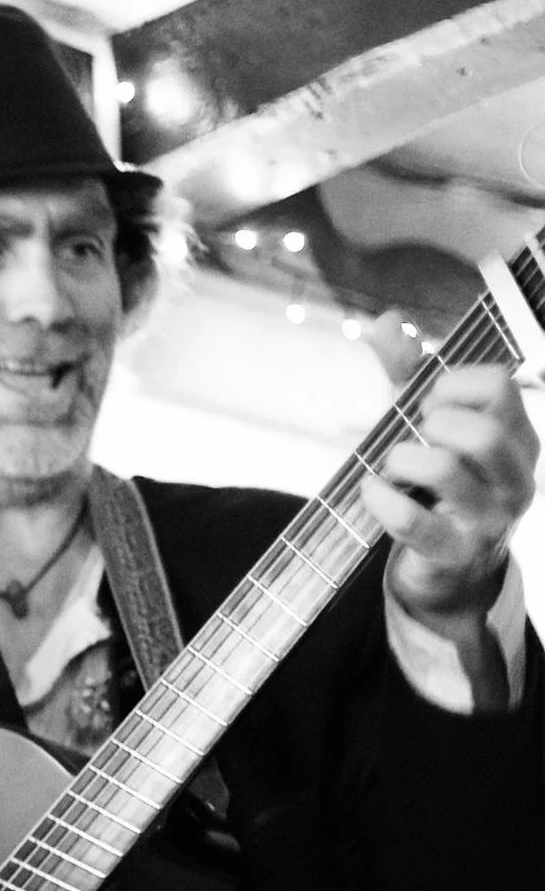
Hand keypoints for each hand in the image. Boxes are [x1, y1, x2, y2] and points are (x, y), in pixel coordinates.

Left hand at [364, 366, 538, 621]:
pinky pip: (412, 520)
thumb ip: (406, 371)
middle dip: (432, 424)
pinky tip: (371, 490)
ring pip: (446, 470)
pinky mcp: (454, 554)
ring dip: (403, 459)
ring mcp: (491, 520)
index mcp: (520, 439)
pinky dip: (380, 498)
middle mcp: (517, 479)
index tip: (429, 404)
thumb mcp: (425, 423)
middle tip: (416, 437)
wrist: (444, 569)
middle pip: (481, 429)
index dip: (451, 384)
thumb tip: (384, 322)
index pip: (499, 385)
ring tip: (394, 465)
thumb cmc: (436, 486)